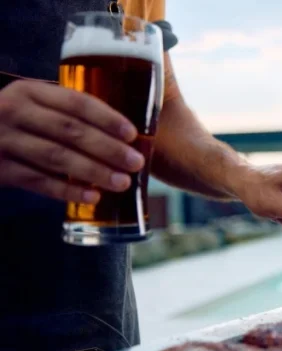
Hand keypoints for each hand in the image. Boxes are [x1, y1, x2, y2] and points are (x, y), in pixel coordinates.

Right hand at [0, 80, 143, 203]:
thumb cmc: (15, 121)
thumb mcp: (33, 105)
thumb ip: (66, 112)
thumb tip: (124, 134)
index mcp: (29, 91)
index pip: (75, 102)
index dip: (107, 118)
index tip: (132, 134)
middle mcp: (14, 111)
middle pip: (70, 131)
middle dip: (107, 148)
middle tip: (136, 162)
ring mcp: (3, 141)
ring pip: (56, 158)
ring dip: (93, 171)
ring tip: (122, 182)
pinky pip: (39, 182)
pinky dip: (68, 191)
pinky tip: (92, 197)